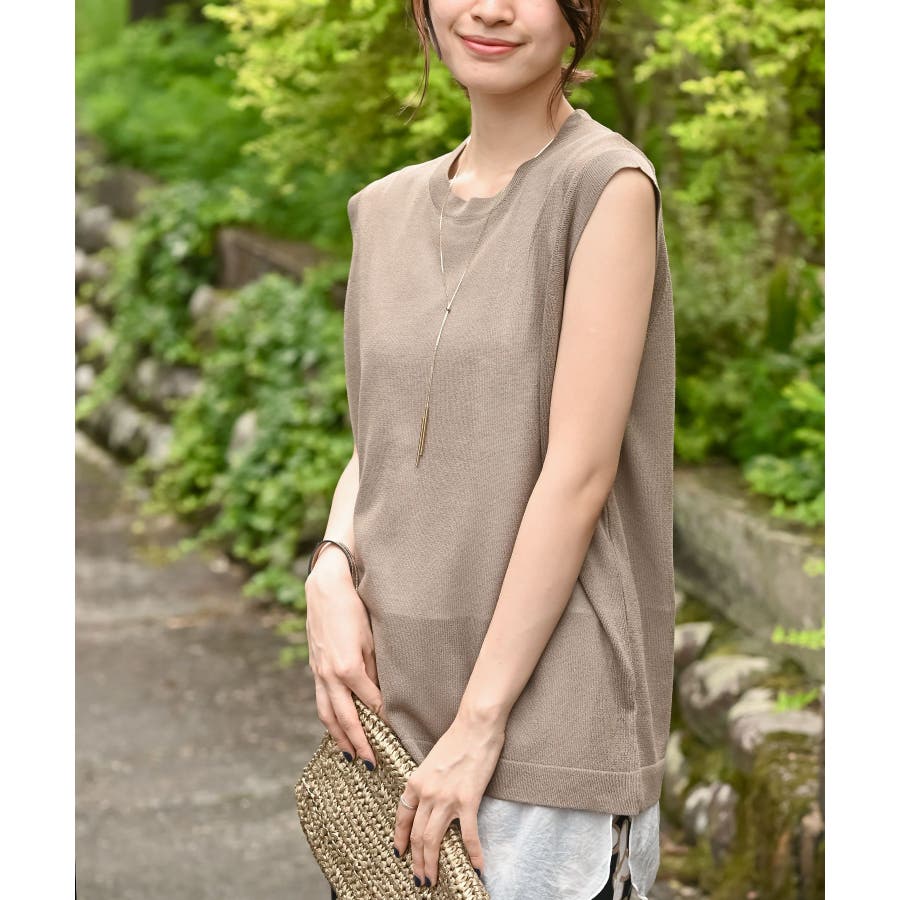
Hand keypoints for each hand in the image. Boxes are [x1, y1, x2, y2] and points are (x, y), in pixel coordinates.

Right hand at [305, 550, 383, 767]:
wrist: (325, 588)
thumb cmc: (354, 608)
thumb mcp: (371, 638)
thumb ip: (375, 668)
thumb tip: (383, 693)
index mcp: (349, 668)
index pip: (371, 705)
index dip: (384, 724)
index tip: (397, 739)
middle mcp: (331, 676)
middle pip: (346, 720)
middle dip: (359, 744)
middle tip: (372, 765)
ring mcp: (319, 673)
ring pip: (328, 715)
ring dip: (339, 738)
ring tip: (351, 757)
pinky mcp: (314, 668)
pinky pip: (320, 701)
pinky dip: (328, 720)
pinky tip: (336, 729)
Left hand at [392, 709, 505, 888]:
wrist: (475, 725)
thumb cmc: (457, 739)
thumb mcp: (432, 761)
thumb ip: (427, 783)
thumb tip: (428, 803)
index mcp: (415, 782)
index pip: (402, 818)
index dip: (400, 839)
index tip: (400, 854)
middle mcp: (427, 793)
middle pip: (417, 835)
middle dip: (416, 861)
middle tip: (419, 879)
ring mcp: (446, 798)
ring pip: (433, 840)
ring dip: (432, 864)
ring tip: (432, 881)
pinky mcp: (468, 799)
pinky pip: (468, 835)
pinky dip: (473, 854)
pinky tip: (477, 868)